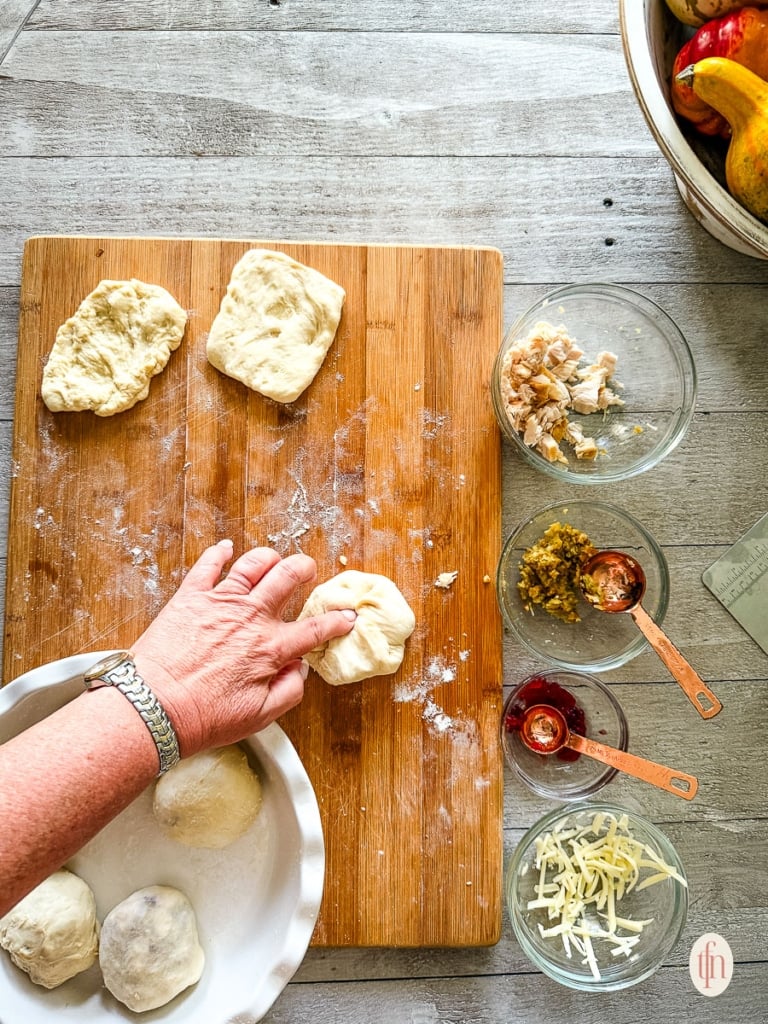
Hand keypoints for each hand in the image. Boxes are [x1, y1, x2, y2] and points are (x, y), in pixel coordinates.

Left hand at [131, 540, 354, 755]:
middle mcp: (250, 617)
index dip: (336, 621)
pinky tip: (225, 549)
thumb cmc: (202, 717)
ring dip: (269, 557)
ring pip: (253, 564)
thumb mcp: (258, 716)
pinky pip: (207, 565)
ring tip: (274, 559)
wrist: (152, 707)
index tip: (347, 616)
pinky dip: (218, 553)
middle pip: (287, 578)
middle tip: (308, 570)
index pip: (315, 629)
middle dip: (304, 569)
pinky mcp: (189, 597)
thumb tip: (301, 668)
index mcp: (270, 648)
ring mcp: (219, 602)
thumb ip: (289, 691)